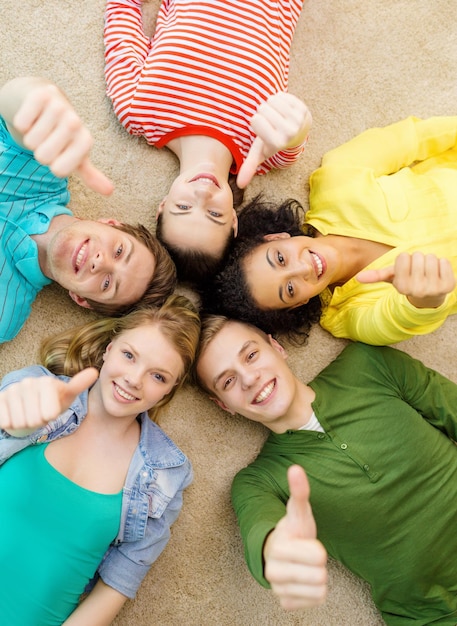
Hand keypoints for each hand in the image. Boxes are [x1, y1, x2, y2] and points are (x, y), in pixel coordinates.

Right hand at [0, 368, 98, 432]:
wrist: (29, 405)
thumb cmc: (51, 402)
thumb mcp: (67, 395)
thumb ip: (79, 384)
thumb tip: (95, 372)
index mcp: (46, 382)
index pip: (49, 413)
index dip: (50, 417)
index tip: (51, 411)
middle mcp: (28, 383)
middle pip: (35, 419)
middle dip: (38, 421)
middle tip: (39, 414)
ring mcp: (12, 390)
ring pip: (19, 422)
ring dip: (25, 423)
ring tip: (28, 414)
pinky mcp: (0, 399)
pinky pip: (4, 420)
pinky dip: (10, 423)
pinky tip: (15, 415)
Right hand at [12, 81, 113, 194]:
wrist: (51, 102)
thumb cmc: (66, 135)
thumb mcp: (79, 155)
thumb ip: (91, 175)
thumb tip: (109, 192)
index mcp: (85, 141)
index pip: (60, 171)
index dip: (54, 167)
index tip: (60, 155)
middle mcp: (75, 123)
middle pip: (43, 157)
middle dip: (41, 153)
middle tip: (48, 141)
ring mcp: (59, 107)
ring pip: (31, 141)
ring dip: (31, 138)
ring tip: (42, 128)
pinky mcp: (40, 96)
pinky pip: (21, 123)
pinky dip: (23, 124)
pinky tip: (34, 116)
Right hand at [236, 92, 311, 187]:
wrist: (297, 131)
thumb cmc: (273, 140)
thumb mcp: (261, 152)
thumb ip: (250, 166)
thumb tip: (240, 185)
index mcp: (277, 143)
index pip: (255, 120)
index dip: (256, 121)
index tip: (264, 129)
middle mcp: (289, 133)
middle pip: (263, 108)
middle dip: (263, 112)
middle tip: (271, 121)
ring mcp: (298, 120)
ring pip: (272, 100)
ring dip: (271, 105)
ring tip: (276, 115)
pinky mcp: (303, 108)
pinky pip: (282, 95)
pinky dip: (280, 99)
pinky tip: (284, 109)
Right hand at [263, 465, 326, 609]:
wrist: (277, 553)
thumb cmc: (293, 531)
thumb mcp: (299, 512)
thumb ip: (299, 491)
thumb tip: (295, 467)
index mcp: (278, 548)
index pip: (319, 557)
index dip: (318, 549)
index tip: (305, 543)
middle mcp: (273, 572)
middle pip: (321, 577)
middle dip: (318, 566)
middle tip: (307, 557)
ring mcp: (278, 590)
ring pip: (320, 592)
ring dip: (317, 579)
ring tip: (305, 567)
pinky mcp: (285, 604)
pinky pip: (315, 603)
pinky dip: (313, 593)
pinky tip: (303, 581)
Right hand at [356, 252, 455, 308]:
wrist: (429, 296)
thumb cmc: (408, 281)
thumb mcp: (392, 278)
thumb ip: (376, 276)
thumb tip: (357, 278)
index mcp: (402, 287)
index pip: (403, 257)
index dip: (405, 260)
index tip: (406, 269)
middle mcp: (417, 290)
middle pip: (417, 256)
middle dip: (418, 260)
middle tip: (418, 271)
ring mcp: (434, 289)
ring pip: (431, 258)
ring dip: (429, 261)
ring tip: (427, 271)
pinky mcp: (448, 285)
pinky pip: (444, 262)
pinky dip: (442, 264)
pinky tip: (438, 273)